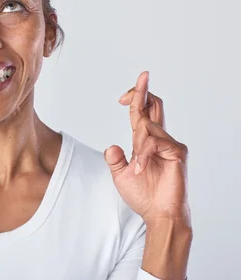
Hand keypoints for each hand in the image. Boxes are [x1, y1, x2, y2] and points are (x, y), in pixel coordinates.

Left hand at [104, 71, 190, 224]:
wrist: (157, 214)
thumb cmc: (143, 195)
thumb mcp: (121, 175)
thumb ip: (115, 159)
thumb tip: (110, 146)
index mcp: (145, 141)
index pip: (142, 113)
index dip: (136, 97)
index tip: (124, 94)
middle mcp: (159, 139)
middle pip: (153, 106)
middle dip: (144, 91)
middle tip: (143, 75)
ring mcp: (170, 144)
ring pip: (146, 127)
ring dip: (137, 145)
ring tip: (137, 168)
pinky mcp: (177, 152)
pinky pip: (154, 142)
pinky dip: (144, 154)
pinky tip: (141, 168)